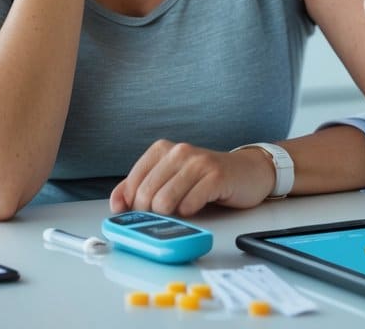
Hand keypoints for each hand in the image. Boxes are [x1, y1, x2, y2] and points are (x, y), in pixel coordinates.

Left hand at [109, 140, 276, 216]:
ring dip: (171, 214)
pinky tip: (198, 206)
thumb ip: (141, 186)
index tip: (139, 214)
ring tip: (183, 208)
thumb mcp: (171, 177)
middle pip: (146, 195)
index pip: (132, 183)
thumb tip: (116, 203)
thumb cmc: (206, 178)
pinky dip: (190, 212)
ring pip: (165, 201)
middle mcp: (179, 151)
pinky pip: (189, 204)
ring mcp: (198, 163)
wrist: (248, 172)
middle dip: (152, 213)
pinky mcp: (215, 176)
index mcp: (163, 149)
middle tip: (167, 214)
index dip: (132, 205)